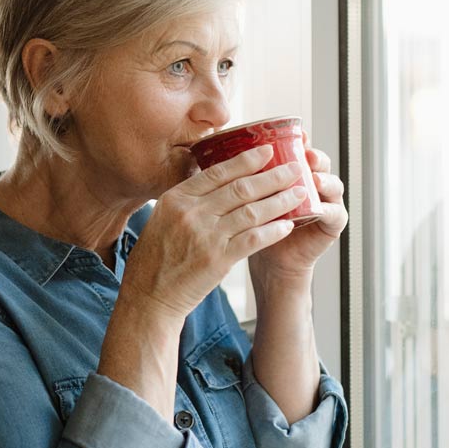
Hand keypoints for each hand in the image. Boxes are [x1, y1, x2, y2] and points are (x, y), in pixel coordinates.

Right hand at [121, 144, 308, 320]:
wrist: (149, 296)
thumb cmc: (156, 259)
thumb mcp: (162, 219)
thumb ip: (188, 201)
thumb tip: (216, 181)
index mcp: (176, 198)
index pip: (217, 172)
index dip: (246, 160)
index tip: (267, 151)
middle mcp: (190, 213)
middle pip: (240, 188)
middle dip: (272, 176)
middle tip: (295, 168)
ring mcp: (205, 236)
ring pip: (251, 211)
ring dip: (280, 201)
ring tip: (299, 193)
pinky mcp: (217, 260)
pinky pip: (253, 239)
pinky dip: (273, 230)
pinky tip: (288, 225)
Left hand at [248, 130, 347, 285]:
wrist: (268, 261)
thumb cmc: (255, 227)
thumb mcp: (248, 199)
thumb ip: (244, 177)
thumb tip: (215, 151)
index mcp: (292, 173)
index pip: (299, 150)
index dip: (297, 140)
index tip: (293, 134)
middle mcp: (312, 183)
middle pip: (319, 163)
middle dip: (314, 156)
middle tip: (306, 153)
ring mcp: (326, 202)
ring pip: (332, 184)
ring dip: (324, 179)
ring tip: (313, 178)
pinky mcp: (332, 224)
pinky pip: (334, 213)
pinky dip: (326, 209)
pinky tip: (317, 208)